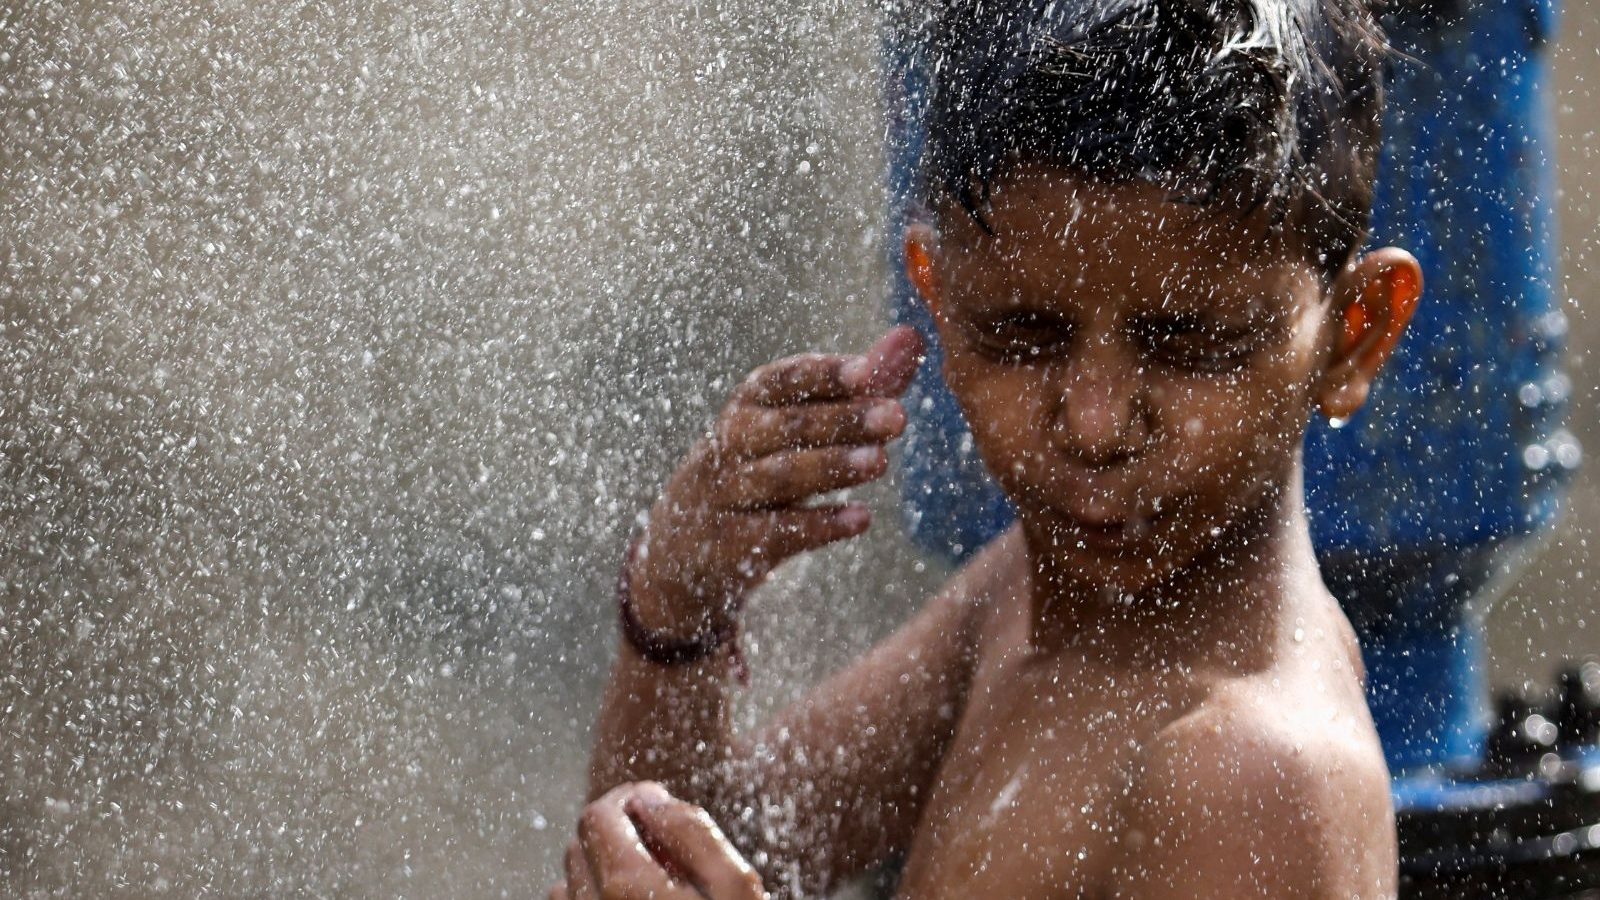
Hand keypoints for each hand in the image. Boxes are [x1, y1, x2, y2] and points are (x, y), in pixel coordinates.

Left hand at [550, 782, 765, 899]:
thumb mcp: (735, 889)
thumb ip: (692, 832)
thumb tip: (649, 799)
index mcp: (626, 888)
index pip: (598, 816)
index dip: (628, 799)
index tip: (658, 803)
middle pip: (581, 844)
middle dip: (616, 831)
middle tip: (664, 844)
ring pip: (570, 879)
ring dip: (601, 866)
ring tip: (651, 881)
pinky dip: (591, 898)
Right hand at [629, 326, 923, 638]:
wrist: (684, 547)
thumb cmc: (759, 467)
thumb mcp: (795, 424)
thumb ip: (856, 385)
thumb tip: (910, 336)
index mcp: (749, 405)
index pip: (784, 380)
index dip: (825, 374)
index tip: (870, 371)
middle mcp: (732, 443)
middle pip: (788, 426)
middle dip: (843, 420)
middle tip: (897, 417)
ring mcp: (727, 494)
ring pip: (781, 476)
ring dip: (832, 467)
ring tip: (880, 462)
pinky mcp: (732, 544)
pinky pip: (776, 532)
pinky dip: (819, 525)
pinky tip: (860, 519)